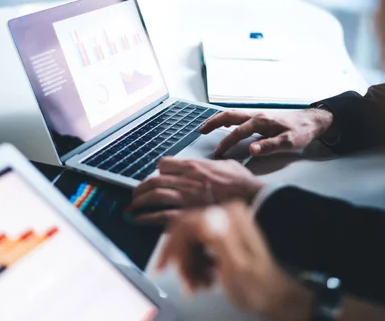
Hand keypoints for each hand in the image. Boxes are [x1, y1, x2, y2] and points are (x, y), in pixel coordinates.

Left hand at [128, 157, 263, 224]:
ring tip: (132, 207)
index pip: (164, 164)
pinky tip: (139, 220)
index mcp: (194, 166)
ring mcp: (186, 198)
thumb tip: (213, 163)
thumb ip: (214, 164)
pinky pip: (161, 216)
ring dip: (139, 202)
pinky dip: (147, 218)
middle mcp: (186, 180)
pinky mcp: (189, 215)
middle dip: (141, 188)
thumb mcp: (228, 165)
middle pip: (154, 180)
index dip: (158, 172)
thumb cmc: (243, 184)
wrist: (252, 199)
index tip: (157, 178)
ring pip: (154, 196)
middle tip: (135, 194)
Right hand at [157, 202, 312, 319]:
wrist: (274, 297)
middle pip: (186, 233)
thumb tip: (206, 216)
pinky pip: (198, 247)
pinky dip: (197, 265)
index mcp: (228, 216)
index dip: (171, 246)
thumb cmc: (258, 286)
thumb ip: (221, 239)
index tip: (164, 265)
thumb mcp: (236, 265)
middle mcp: (226, 214)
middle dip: (183, 261)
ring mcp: (224, 223)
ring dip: (190, 266)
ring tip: (198, 285)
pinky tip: (205, 279)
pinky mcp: (223, 234)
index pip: (185, 224)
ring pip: (190, 241)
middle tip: (186, 282)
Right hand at [200, 108, 333, 156]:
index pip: (238, 132)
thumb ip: (269, 146)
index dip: (226, 142)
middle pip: (230, 116)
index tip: (217, 153)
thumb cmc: (302, 132)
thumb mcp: (289, 142)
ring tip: (206, 127)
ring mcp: (258, 115)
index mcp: (261, 121)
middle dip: (213, 122)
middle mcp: (257, 115)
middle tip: (201, 131)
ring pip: (233, 115)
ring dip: (219, 119)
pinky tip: (225, 125)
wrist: (313, 120)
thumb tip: (251, 150)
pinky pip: (239, 117)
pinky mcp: (261, 117)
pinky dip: (228, 119)